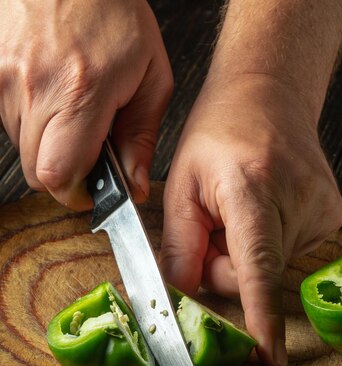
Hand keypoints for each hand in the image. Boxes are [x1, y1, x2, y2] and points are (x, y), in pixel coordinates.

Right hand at [0, 0, 172, 208]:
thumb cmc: (113, 14)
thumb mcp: (150, 76)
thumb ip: (141, 137)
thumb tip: (134, 185)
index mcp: (81, 92)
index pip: (59, 176)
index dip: (75, 194)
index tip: (91, 190)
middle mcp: (35, 87)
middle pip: (37, 172)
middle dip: (65, 174)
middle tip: (87, 151)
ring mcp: (5, 78)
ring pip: (21, 147)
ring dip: (47, 144)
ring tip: (71, 110)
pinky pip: (6, 120)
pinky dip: (29, 121)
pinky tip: (51, 96)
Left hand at [160, 74, 341, 365]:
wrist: (268, 95)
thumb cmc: (218, 134)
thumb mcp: (181, 185)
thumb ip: (178, 248)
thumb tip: (179, 297)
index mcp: (253, 190)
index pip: (258, 268)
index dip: (262, 318)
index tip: (269, 357)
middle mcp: (296, 202)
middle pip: (252, 277)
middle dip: (223, 267)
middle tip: (212, 228)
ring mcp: (320, 211)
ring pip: (268, 268)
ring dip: (244, 254)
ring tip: (237, 210)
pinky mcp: (330, 217)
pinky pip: (285, 255)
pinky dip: (265, 243)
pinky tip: (261, 210)